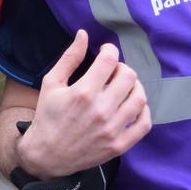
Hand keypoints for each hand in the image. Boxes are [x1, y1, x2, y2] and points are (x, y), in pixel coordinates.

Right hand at [16, 31, 150, 178]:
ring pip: (140, 98)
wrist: (46, 155)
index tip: (105, 52)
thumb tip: (83, 34)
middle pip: (129, 76)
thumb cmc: (48, 116)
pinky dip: (144, 111)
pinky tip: (133, 106)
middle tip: (113, 72)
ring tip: (123, 88)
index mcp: (83, 92)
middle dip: (122, 68)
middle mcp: (101, 110)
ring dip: (134, 87)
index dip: (109, 50)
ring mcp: (112, 129)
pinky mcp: (119, 145)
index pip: (110, 60)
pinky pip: (144, 124)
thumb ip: (70, 58)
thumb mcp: (51, 83)